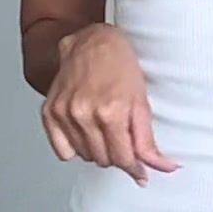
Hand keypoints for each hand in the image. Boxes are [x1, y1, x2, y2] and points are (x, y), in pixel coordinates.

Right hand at [41, 25, 177, 180]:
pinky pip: (62, 151)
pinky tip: (85, 131)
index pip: (123, 159)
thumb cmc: (119, 65)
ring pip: (84, 157)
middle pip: (104, 160)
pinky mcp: (49, 112)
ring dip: (97, 149)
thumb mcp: (141, 102)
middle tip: (121, 135)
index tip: (139, 171)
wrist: (92, 41)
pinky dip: (74, 148)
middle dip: (117, 154)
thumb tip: (163, 167)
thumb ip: (148, 141)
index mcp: (111, 112)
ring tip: (103, 127)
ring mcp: (64, 113)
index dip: (134, 168)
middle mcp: (84, 114)